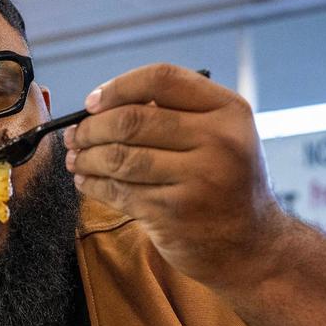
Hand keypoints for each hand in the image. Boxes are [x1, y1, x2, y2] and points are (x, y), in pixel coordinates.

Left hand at [64, 63, 293, 289]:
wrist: (251, 246)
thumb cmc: (225, 184)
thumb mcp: (222, 137)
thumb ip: (177, 113)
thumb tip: (103, 105)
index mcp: (229, 110)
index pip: (161, 79)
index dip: (117, 87)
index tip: (92, 102)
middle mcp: (218, 140)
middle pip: (132, 120)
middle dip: (91, 128)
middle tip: (75, 136)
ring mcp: (197, 179)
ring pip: (120, 158)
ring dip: (87, 158)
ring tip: (76, 159)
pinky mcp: (174, 213)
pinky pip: (119, 192)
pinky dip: (94, 185)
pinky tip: (86, 182)